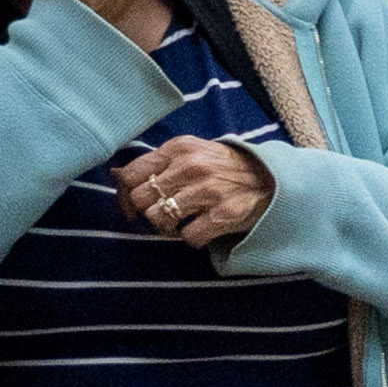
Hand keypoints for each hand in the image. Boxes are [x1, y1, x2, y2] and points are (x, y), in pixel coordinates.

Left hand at [117, 138, 273, 248]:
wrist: (271, 178)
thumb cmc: (224, 166)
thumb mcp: (191, 152)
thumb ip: (157, 162)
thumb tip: (115, 177)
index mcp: (179, 149)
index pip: (131, 174)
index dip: (128, 193)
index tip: (138, 201)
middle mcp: (191, 167)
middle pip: (141, 199)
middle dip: (149, 210)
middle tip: (163, 212)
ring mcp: (207, 192)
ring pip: (159, 219)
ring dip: (167, 226)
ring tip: (182, 222)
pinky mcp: (222, 216)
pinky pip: (188, 237)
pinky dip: (191, 237)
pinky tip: (201, 228)